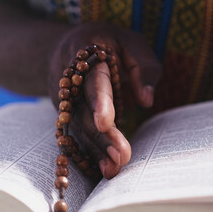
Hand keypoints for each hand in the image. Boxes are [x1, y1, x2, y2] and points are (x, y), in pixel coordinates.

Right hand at [48, 23, 161, 178]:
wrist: (67, 48)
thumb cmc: (108, 43)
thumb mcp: (131, 41)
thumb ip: (144, 66)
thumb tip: (147, 100)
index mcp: (86, 54)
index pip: (93, 81)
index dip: (99, 102)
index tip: (106, 123)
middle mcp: (70, 79)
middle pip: (84, 110)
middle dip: (101, 136)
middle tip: (121, 157)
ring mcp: (65, 98)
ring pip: (78, 127)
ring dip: (95, 149)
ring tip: (113, 170)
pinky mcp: (68, 114)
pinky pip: (77, 134)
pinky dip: (89, 151)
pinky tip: (102, 168)